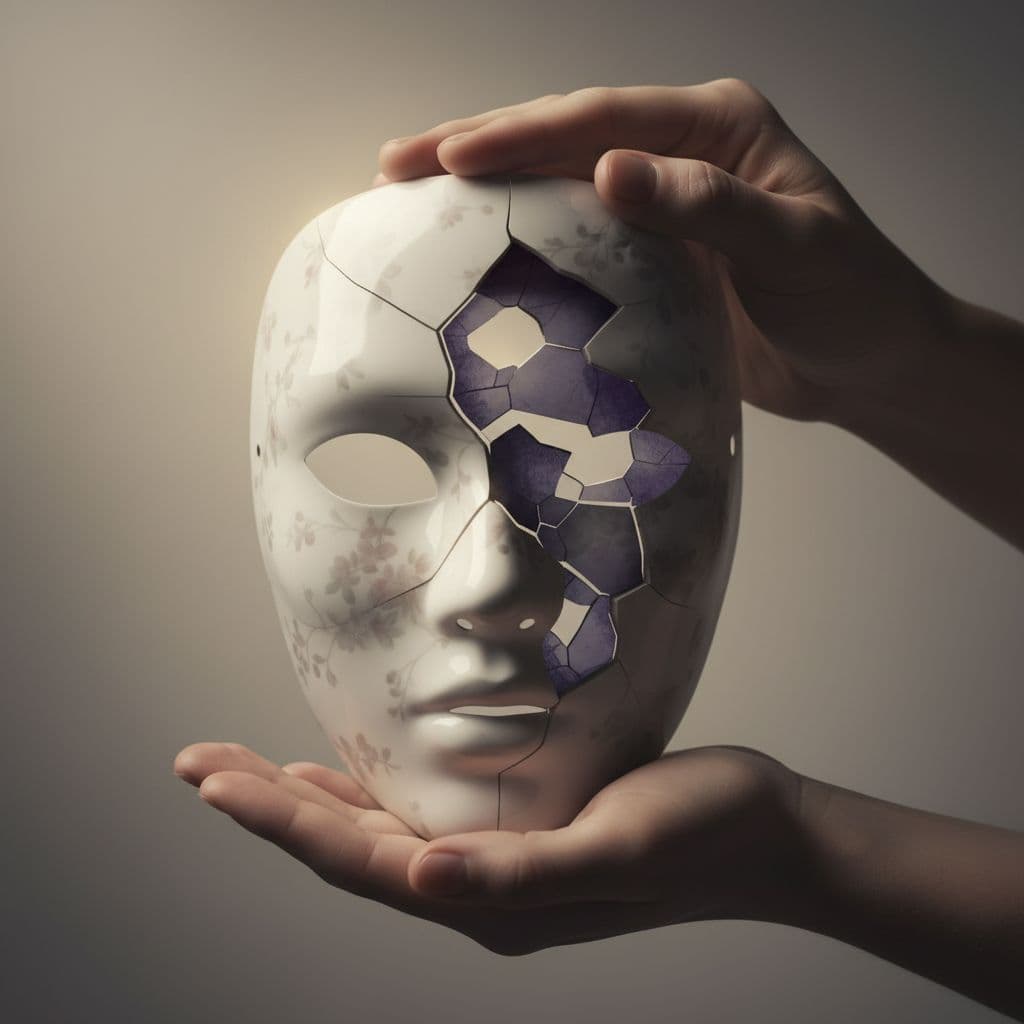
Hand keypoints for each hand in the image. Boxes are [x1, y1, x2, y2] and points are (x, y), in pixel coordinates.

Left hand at [173, 742, 806, 954]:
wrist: (763, 835)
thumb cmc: (698, 833)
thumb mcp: (614, 849)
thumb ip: (519, 876)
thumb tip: (421, 879)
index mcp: (488, 902)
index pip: (357, 861)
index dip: (279, 822)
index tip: (212, 779)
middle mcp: (477, 889)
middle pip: (347, 849)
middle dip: (268, 808)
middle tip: (199, 764)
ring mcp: (495, 863)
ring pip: (374, 834)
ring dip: (306, 802)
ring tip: (246, 771)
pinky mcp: (518, 830)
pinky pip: (417, 816)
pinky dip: (365, 795)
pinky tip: (344, 775)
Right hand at [374, 81, 951, 424]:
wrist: (870, 361)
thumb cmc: (851, 299)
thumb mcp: (792, 247)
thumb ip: (709, 207)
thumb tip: (614, 171)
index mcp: (716, 127)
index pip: (603, 120)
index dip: (523, 136)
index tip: (452, 159)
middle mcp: (680, 152)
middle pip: (564, 136)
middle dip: (479, 147)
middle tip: (398, 164)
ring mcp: (660, 202)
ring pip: (557, 182)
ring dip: (488, 188)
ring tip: (413, 195)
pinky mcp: (648, 254)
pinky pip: (572, 237)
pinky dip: (521, 240)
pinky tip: (476, 249)